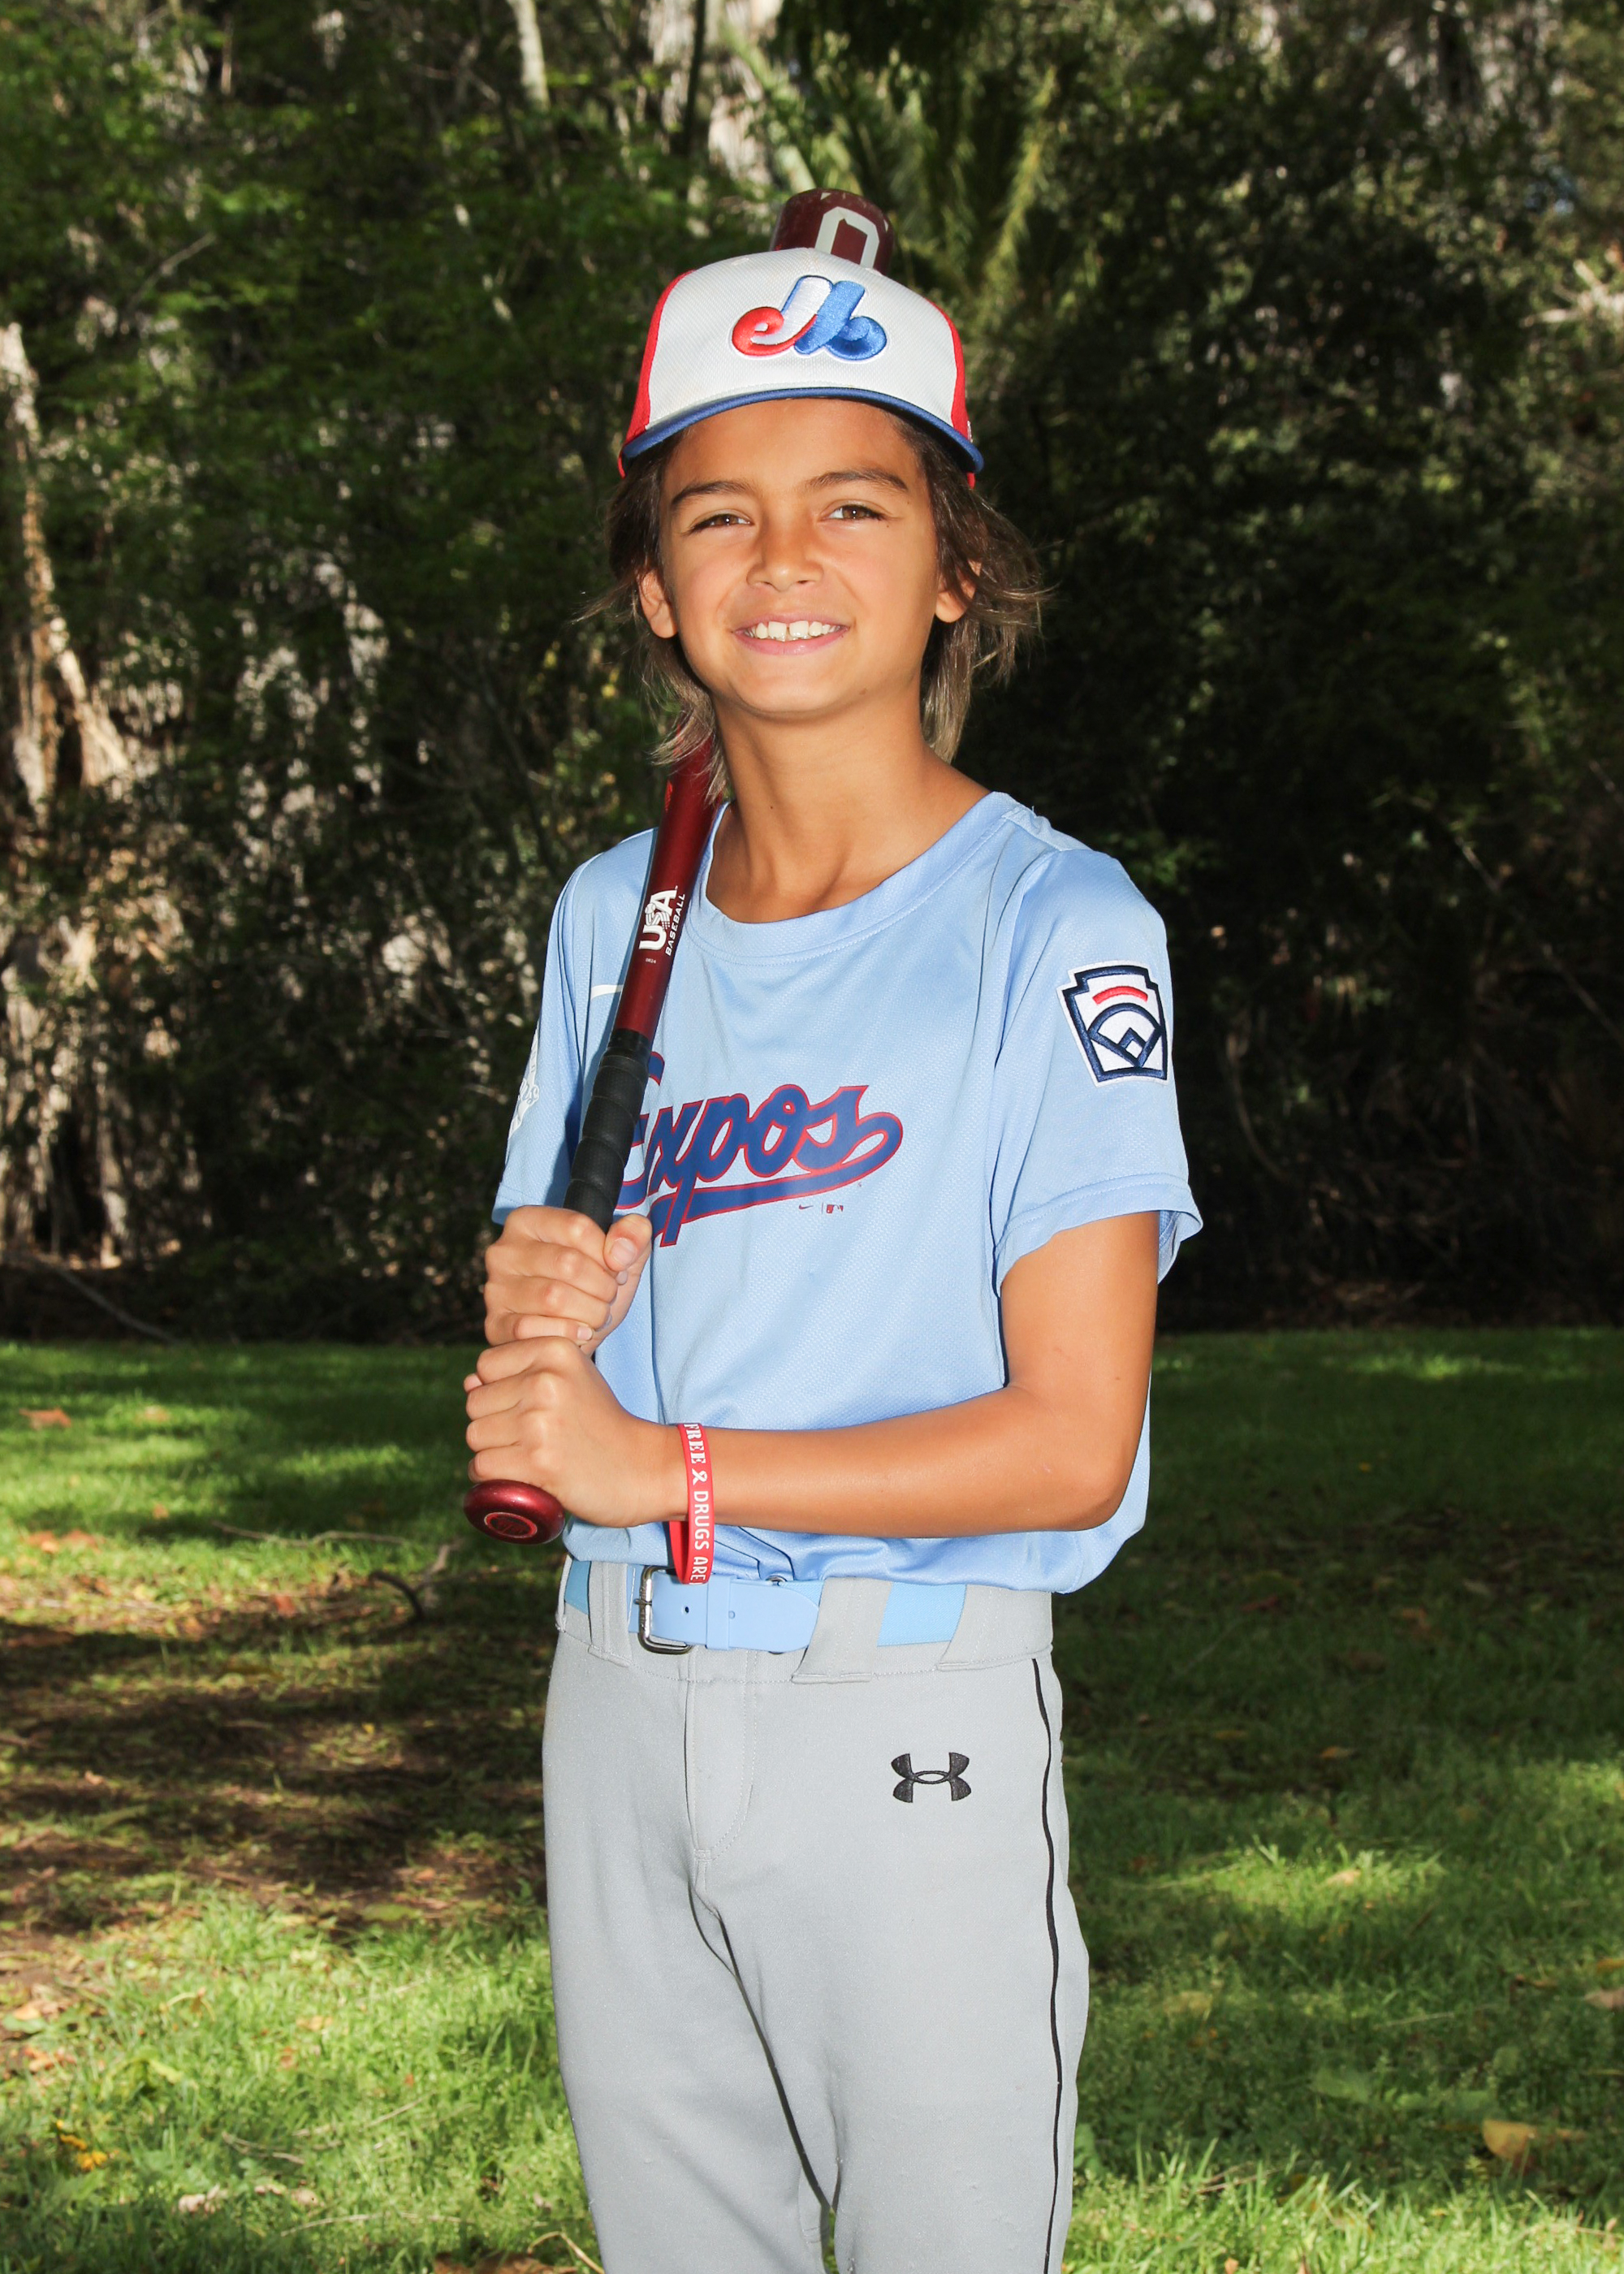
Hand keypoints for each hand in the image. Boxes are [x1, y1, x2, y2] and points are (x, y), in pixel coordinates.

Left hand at [463, 1337, 683, 1528]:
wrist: (641, 1467)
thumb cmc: (600, 1423)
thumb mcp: (571, 1379)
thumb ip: (522, 1372)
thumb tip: (469, 1382)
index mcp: (554, 1350)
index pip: (485, 1366)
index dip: (498, 1390)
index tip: (527, 1407)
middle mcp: (545, 1380)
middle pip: (475, 1403)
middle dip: (493, 1424)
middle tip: (529, 1438)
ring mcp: (540, 1422)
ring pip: (475, 1436)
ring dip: (492, 1452)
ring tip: (526, 1456)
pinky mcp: (538, 1461)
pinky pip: (482, 1467)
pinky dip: (492, 1479)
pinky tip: (518, 1477)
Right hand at [483, 1205, 652, 1352]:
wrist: (573, 1334)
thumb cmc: (593, 1287)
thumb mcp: (622, 1256)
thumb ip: (633, 1236)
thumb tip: (620, 1251)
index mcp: (528, 1221)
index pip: (577, 1227)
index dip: (608, 1253)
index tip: (617, 1269)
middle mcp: (503, 1250)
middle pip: (568, 1263)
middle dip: (602, 1286)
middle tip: (609, 1297)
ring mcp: (496, 1288)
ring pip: (554, 1298)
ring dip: (590, 1312)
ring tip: (597, 1315)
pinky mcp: (495, 1324)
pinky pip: (534, 1329)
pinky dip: (568, 1335)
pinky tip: (580, 1333)